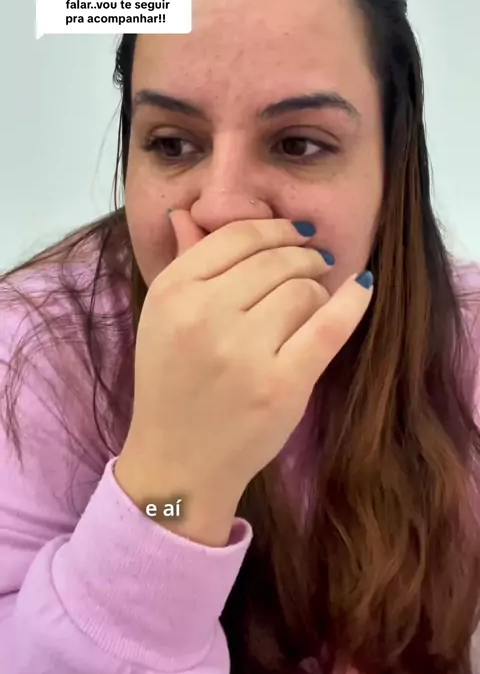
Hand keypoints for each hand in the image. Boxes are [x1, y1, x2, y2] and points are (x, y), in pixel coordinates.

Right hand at [115, 211, 372, 543]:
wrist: (178, 462)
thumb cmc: (171, 386)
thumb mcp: (162, 319)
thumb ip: (184, 263)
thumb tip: (192, 212)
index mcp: (173, 292)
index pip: (237, 236)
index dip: (276, 228)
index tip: (296, 233)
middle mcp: (205, 314)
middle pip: (276, 259)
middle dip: (303, 256)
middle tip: (314, 264)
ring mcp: (244, 351)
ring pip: (304, 289)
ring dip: (316, 289)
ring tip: (311, 302)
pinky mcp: (282, 384)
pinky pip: (330, 325)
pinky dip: (352, 301)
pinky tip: (362, 287)